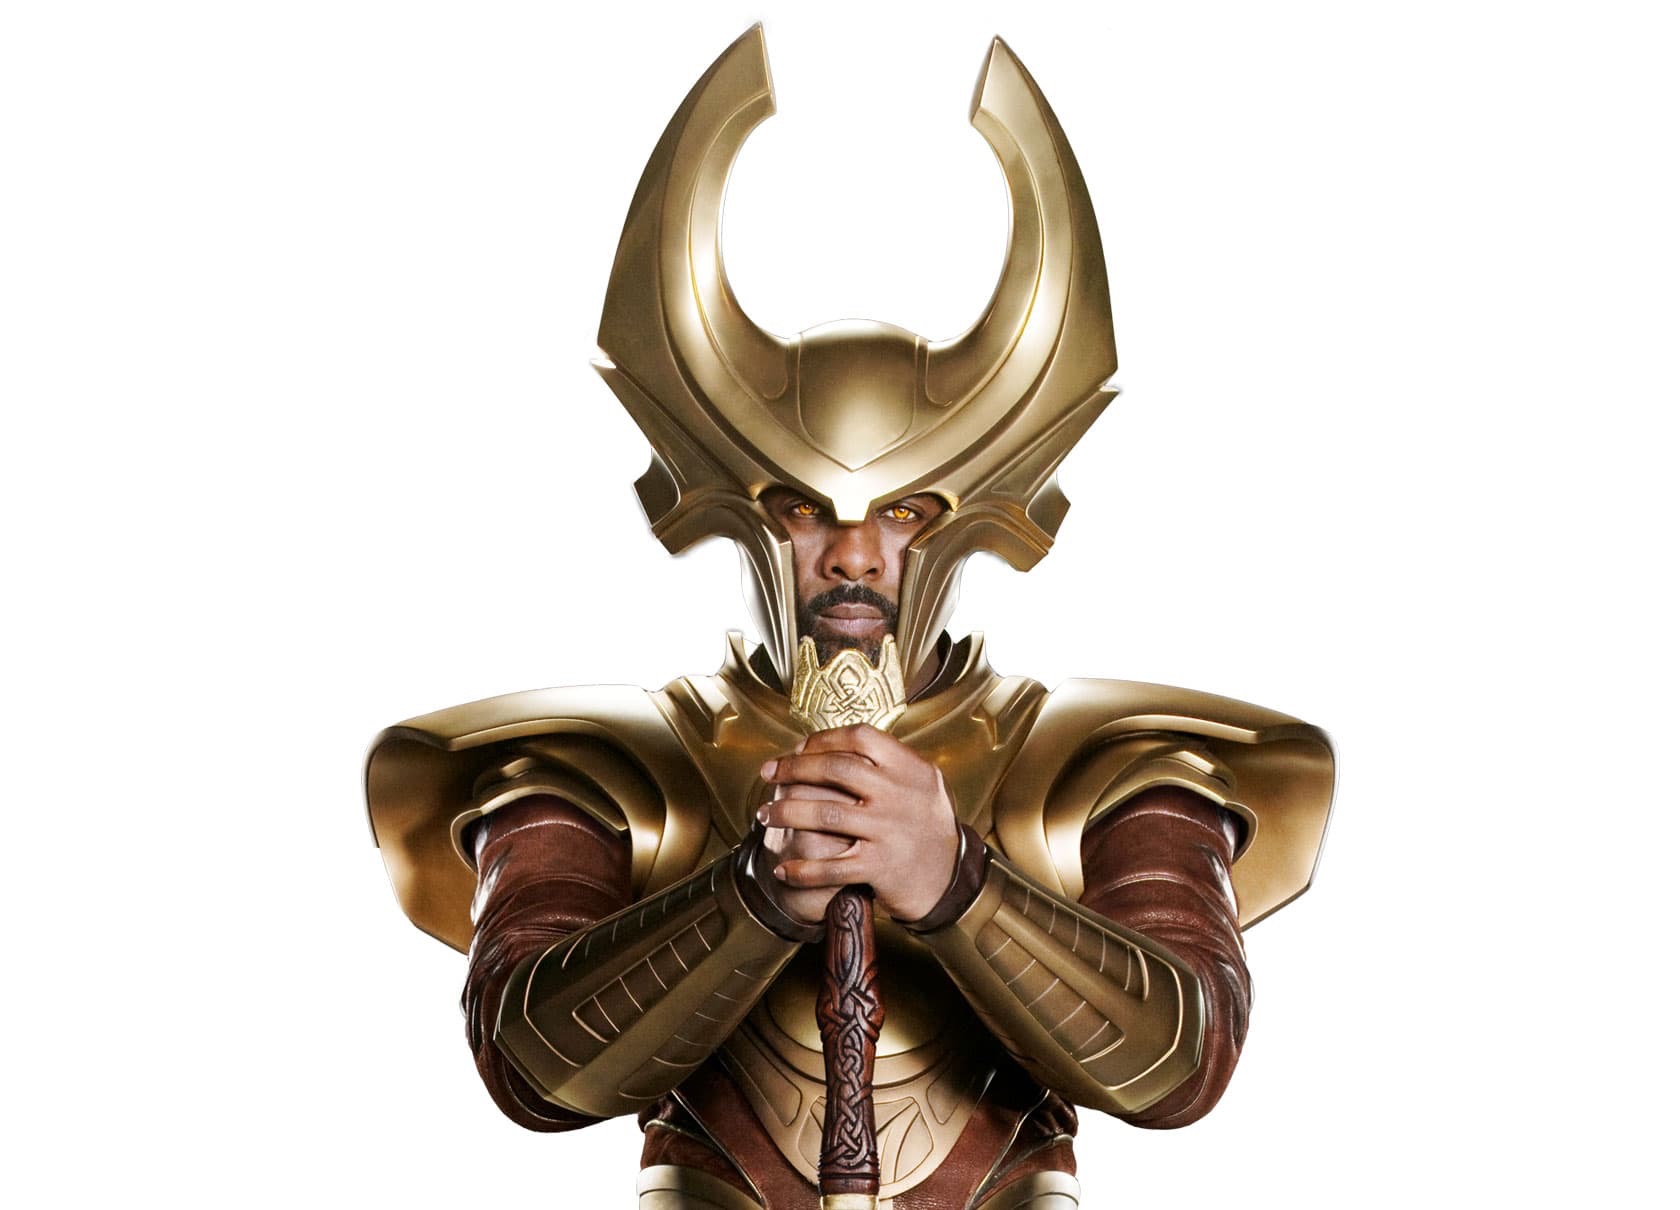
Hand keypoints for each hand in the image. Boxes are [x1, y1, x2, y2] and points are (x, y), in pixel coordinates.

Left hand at [757, 724, 959, 921]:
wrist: (950, 879)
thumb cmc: (926, 825)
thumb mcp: (921, 783)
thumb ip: (886, 762)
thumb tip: (827, 744)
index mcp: (911, 769)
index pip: (860, 737)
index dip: (823, 738)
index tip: (797, 747)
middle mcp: (900, 795)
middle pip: (836, 769)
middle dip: (793, 769)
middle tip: (769, 773)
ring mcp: (889, 831)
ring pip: (825, 814)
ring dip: (786, 813)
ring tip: (765, 814)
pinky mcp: (879, 866)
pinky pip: (831, 866)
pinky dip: (802, 870)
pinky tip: (784, 869)